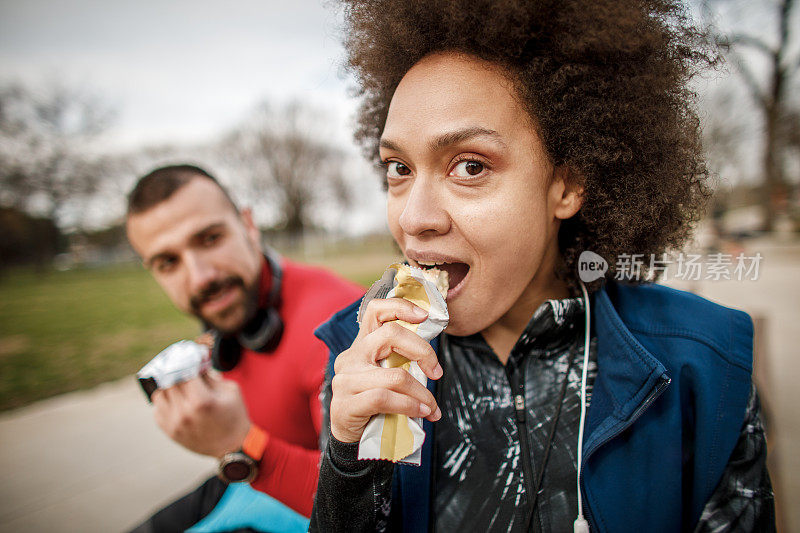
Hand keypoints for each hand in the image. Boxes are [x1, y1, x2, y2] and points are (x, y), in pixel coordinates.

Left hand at [151, 371, 250, 457]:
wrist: (232, 446)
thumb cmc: (234, 415)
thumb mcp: (229, 390)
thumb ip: (209, 375)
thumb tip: (195, 361)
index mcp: (202, 400)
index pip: (184, 371)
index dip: (186, 361)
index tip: (189, 357)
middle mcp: (185, 412)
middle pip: (169, 381)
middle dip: (177, 372)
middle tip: (182, 368)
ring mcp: (175, 423)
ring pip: (159, 395)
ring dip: (168, 387)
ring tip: (178, 386)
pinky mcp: (170, 432)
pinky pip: (157, 410)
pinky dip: (164, 402)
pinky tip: (176, 401)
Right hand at [330, 297, 443, 443]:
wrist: (354, 441)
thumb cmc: (376, 406)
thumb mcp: (388, 377)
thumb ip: (401, 362)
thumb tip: (433, 360)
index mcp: (362, 345)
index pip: (375, 311)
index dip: (400, 306)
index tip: (424, 316)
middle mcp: (351, 357)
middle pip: (390, 334)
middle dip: (422, 351)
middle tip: (437, 372)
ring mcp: (345, 380)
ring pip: (394, 375)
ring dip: (421, 393)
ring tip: (432, 407)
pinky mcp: (346, 404)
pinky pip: (384, 398)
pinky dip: (409, 406)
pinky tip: (420, 413)